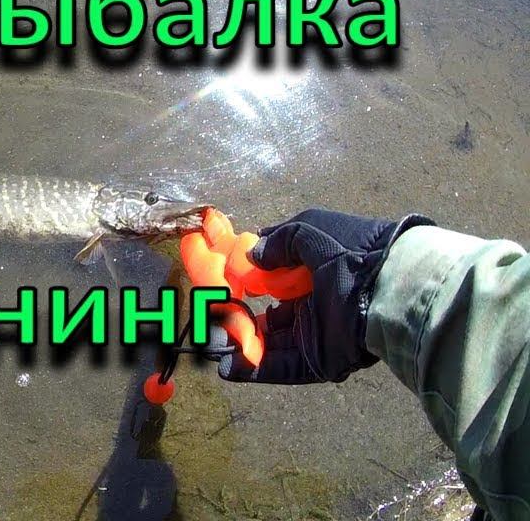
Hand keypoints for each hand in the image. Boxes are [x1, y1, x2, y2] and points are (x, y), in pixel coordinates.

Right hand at [215, 208, 431, 383]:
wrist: (386, 286)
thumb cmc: (348, 252)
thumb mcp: (309, 230)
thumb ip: (278, 241)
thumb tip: (254, 256)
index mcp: (317, 274)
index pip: (279, 282)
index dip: (253, 283)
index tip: (227, 284)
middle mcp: (316, 306)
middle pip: (273, 318)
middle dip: (242, 319)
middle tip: (213, 319)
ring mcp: (316, 335)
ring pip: (271, 344)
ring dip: (242, 346)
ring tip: (211, 345)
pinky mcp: (317, 360)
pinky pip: (281, 367)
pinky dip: (253, 369)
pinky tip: (227, 368)